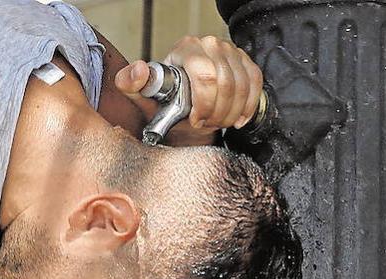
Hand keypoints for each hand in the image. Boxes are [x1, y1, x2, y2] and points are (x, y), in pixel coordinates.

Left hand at [115, 35, 263, 142]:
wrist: (181, 102)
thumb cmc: (163, 99)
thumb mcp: (142, 94)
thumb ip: (130, 83)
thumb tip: (139, 71)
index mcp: (186, 49)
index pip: (206, 76)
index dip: (204, 104)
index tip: (196, 121)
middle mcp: (210, 45)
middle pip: (226, 84)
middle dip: (217, 113)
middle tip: (206, 125)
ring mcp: (230, 52)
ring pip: (242, 86)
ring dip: (230, 113)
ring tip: (217, 123)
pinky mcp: (245, 62)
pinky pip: (255, 83)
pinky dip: (247, 106)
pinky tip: (236, 118)